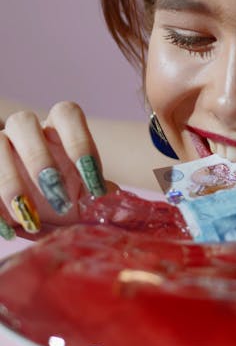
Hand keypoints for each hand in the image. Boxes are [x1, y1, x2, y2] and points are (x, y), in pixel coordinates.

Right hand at [0, 101, 115, 239]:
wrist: (41, 219)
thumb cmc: (68, 201)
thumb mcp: (87, 200)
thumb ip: (103, 198)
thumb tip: (116, 203)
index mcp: (56, 128)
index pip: (66, 113)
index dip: (80, 143)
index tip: (94, 186)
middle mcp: (24, 132)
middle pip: (22, 121)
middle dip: (39, 160)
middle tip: (59, 201)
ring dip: (10, 183)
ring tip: (30, 220)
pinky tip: (11, 232)